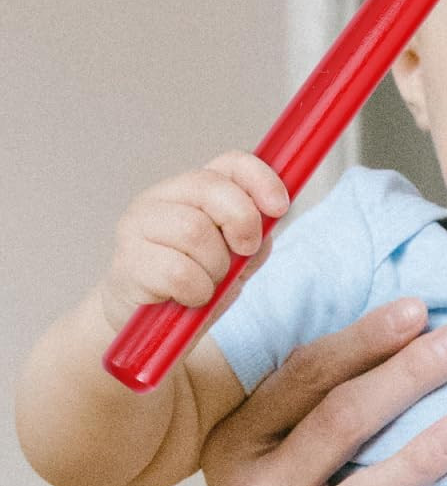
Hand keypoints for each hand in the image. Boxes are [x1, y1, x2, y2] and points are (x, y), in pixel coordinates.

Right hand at [101, 150, 288, 329]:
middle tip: (244, 252)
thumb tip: (270, 216)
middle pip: (211, 189)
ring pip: (194, 230)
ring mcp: (138, 225)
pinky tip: (190, 297)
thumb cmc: (196, 283)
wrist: (149, 322)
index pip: (230, 162)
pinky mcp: (127, 261)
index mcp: (194, 189)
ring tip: (209, 281)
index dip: (260, 179)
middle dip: (242, 223)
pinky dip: (197, 291)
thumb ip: (254, 235)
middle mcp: (161, 197)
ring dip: (216, 265)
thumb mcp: (236, 258)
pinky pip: (178, 272)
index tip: (280, 208)